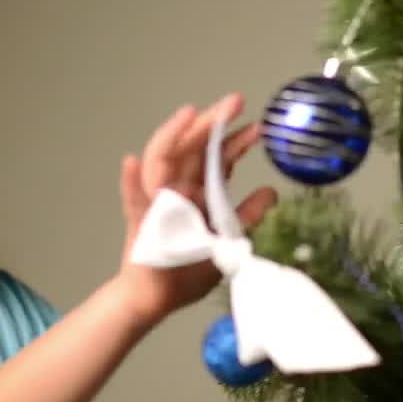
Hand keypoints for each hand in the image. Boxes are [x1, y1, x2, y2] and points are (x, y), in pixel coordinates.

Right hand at [114, 93, 277, 326]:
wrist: (156, 299)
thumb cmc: (186, 271)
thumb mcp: (227, 241)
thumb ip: (247, 215)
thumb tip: (273, 191)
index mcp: (198, 192)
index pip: (216, 158)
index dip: (236, 139)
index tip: (258, 126)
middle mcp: (177, 189)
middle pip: (192, 147)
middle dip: (212, 122)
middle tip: (235, 101)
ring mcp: (155, 201)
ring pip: (162, 160)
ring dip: (173, 136)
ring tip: (188, 114)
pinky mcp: (139, 222)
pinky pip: (133, 200)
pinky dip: (129, 182)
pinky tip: (129, 162)